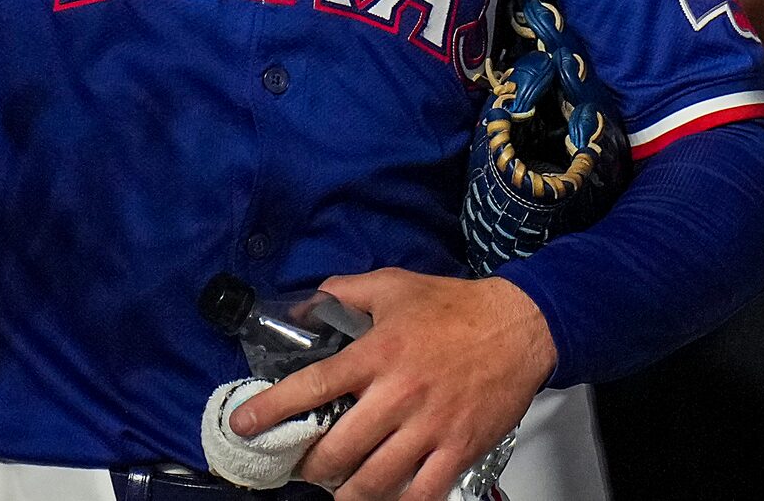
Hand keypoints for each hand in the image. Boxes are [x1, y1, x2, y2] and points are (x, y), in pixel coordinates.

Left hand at [228, 271, 553, 500]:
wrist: (518, 327)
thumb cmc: (453, 306)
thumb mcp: (391, 285)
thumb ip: (342, 293)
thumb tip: (302, 308)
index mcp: (376, 353)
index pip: (313, 385)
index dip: (273, 408)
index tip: (244, 425)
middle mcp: (398, 395)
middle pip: (339, 447)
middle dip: (309, 465)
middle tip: (299, 465)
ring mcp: (430, 427)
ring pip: (376, 478)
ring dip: (346, 492)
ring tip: (335, 489)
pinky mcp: (458, 449)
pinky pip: (422, 492)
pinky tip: (384, 499)